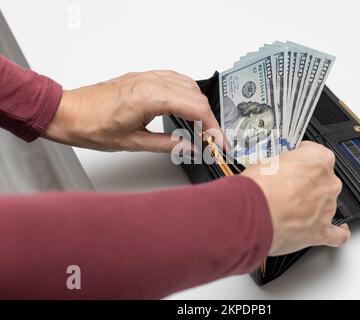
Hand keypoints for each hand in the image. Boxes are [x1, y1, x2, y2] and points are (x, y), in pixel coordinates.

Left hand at [44, 70, 220, 151]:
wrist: (69, 112)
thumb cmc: (92, 126)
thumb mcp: (134, 142)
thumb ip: (168, 145)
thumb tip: (190, 148)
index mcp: (152, 97)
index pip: (197, 109)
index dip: (213, 127)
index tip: (219, 141)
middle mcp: (152, 82)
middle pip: (197, 96)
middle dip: (209, 118)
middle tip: (211, 138)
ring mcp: (147, 76)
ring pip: (188, 85)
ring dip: (199, 104)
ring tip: (200, 126)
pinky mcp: (143, 77)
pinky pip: (175, 79)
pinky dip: (186, 93)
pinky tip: (186, 106)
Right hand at [242, 141, 350, 255]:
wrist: (253, 214)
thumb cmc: (259, 187)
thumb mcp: (268, 162)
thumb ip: (283, 166)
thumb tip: (279, 171)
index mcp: (319, 160)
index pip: (317, 154)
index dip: (303, 160)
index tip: (295, 163)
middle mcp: (328, 183)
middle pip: (324, 181)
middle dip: (308, 185)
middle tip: (288, 189)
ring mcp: (327, 208)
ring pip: (327, 206)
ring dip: (313, 207)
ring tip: (288, 212)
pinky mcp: (321, 232)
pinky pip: (337, 235)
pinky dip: (337, 233)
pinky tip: (334, 230)